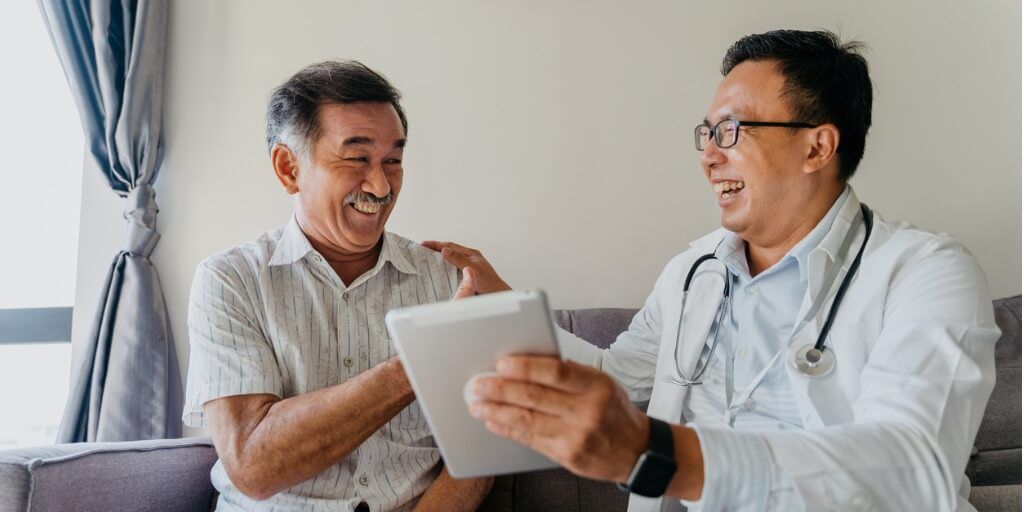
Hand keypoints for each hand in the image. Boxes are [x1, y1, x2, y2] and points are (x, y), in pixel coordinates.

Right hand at [421, 241, 510, 298]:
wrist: (498, 296)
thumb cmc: (490, 284)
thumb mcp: (473, 269)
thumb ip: (459, 259)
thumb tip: (445, 250)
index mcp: (471, 254)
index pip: (450, 246)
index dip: (436, 244)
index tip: (424, 244)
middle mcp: (469, 259)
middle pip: (449, 251)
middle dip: (435, 249)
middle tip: (422, 250)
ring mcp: (468, 267)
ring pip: (450, 260)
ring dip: (439, 259)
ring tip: (426, 260)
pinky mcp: (467, 276)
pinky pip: (452, 269)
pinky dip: (444, 269)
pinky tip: (438, 273)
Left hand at [467, 355, 648, 482]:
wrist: (637, 451)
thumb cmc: (614, 411)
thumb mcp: (602, 383)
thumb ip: (570, 374)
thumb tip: (528, 362)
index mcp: (597, 386)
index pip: (557, 372)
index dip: (526, 367)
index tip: (501, 363)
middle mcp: (587, 411)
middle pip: (535, 397)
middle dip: (500, 389)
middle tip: (477, 384)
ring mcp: (577, 436)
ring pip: (527, 420)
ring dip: (496, 410)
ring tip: (477, 403)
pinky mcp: (567, 456)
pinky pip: (530, 440)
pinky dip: (508, 429)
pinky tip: (493, 421)